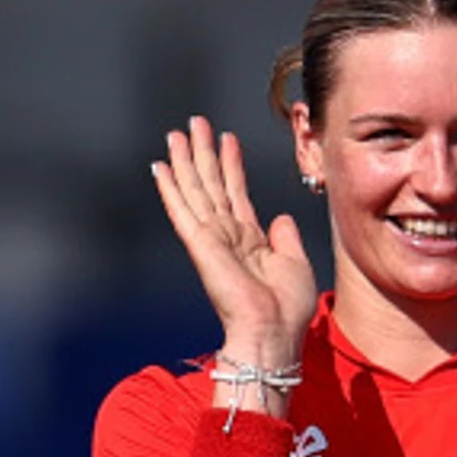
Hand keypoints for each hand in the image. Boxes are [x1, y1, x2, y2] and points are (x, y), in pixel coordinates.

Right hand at [149, 118, 318, 369]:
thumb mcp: (296, 264)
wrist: (272, 333)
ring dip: (185, 160)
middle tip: (196, 123)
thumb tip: (281, 217)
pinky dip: (170, 188)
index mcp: (249, 242)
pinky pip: (182, 210)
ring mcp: (211, 240)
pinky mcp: (200, 245)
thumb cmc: (286, 311)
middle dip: (203, 153)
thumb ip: (287, 238)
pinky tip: (160, 167)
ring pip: (195, 190)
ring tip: (178, 133)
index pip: (236, 193)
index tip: (227, 140)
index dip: (232, 165)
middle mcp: (227, 237)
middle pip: (211, 185)